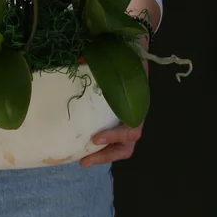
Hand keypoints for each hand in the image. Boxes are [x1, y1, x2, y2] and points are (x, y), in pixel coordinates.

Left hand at [81, 51, 147, 167]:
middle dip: (106, 155)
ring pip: (121, 147)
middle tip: (84, 160)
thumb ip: (100, 63)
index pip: (131, 128)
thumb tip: (79, 60)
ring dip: (103, 156)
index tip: (95, 138)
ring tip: (83, 161)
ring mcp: (128, 121)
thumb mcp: (119, 61)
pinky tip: (85, 147)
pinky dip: (102, 147)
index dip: (114, 135)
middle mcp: (135, 116)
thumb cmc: (129, 60)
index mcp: (138, 105)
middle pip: (126, 145)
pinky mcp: (120, 121)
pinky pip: (114, 140)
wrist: (138, 54)